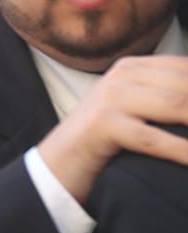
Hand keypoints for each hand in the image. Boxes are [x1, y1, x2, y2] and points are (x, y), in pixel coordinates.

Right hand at [38, 55, 187, 204]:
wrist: (58, 165)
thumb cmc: (105, 143)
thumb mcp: (137, 112)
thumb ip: (168, 100)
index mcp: (134, 67)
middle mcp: (123, 75)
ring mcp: (111, 98)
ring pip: (177, 106)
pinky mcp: (102, 125)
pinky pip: (155, 138)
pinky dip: (186, 151)